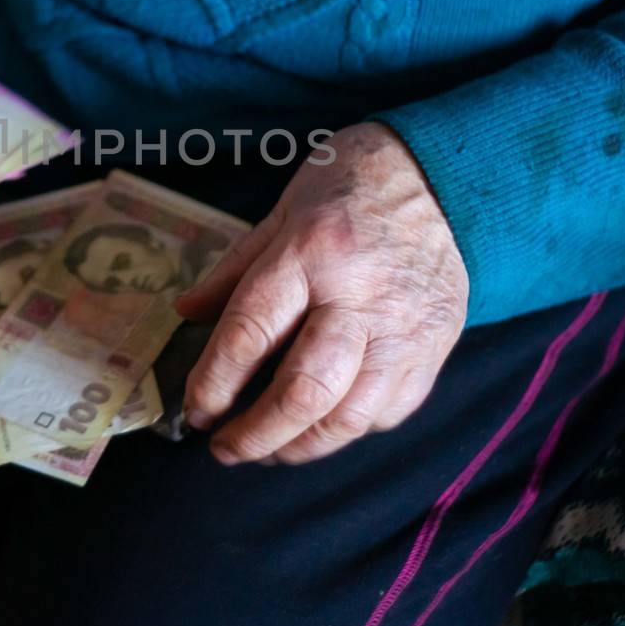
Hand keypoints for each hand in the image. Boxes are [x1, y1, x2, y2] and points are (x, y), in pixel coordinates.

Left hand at [177, 122, 467, 464]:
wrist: (439, 176)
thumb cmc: (347, 188)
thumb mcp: (279, 213)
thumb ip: (233, 271)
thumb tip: (185, 314)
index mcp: (310, 253)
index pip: (251, 334)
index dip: (214, 384)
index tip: (196, 411)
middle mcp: (360, 296)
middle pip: (304, 391)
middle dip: (255, 435)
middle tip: (224, 448)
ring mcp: (405, 327)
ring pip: (350, 416)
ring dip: (300, 447)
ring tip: (269, 449)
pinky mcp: (437, 346)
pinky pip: (390, 410)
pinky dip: (349, 429)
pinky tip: (323, 424)